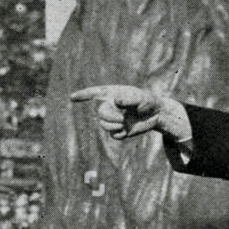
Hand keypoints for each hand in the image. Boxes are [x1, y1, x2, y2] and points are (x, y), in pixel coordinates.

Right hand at [70, 85, 189, 141]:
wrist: (156, 115)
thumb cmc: (147, 102)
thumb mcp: (140, 98)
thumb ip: (128, 99)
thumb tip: (116, 101)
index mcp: (112, 94)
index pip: (94, 93)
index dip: (83, 95)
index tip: (72, 97)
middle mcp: (111, 106)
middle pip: (101, 114)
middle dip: (111, 118)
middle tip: (123, 118)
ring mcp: (114, 118)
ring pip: (104, 126)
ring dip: (115, 126)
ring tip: (125, 123)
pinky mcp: (118, 130)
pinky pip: (113, 135)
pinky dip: (120, 133)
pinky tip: (127, 130)